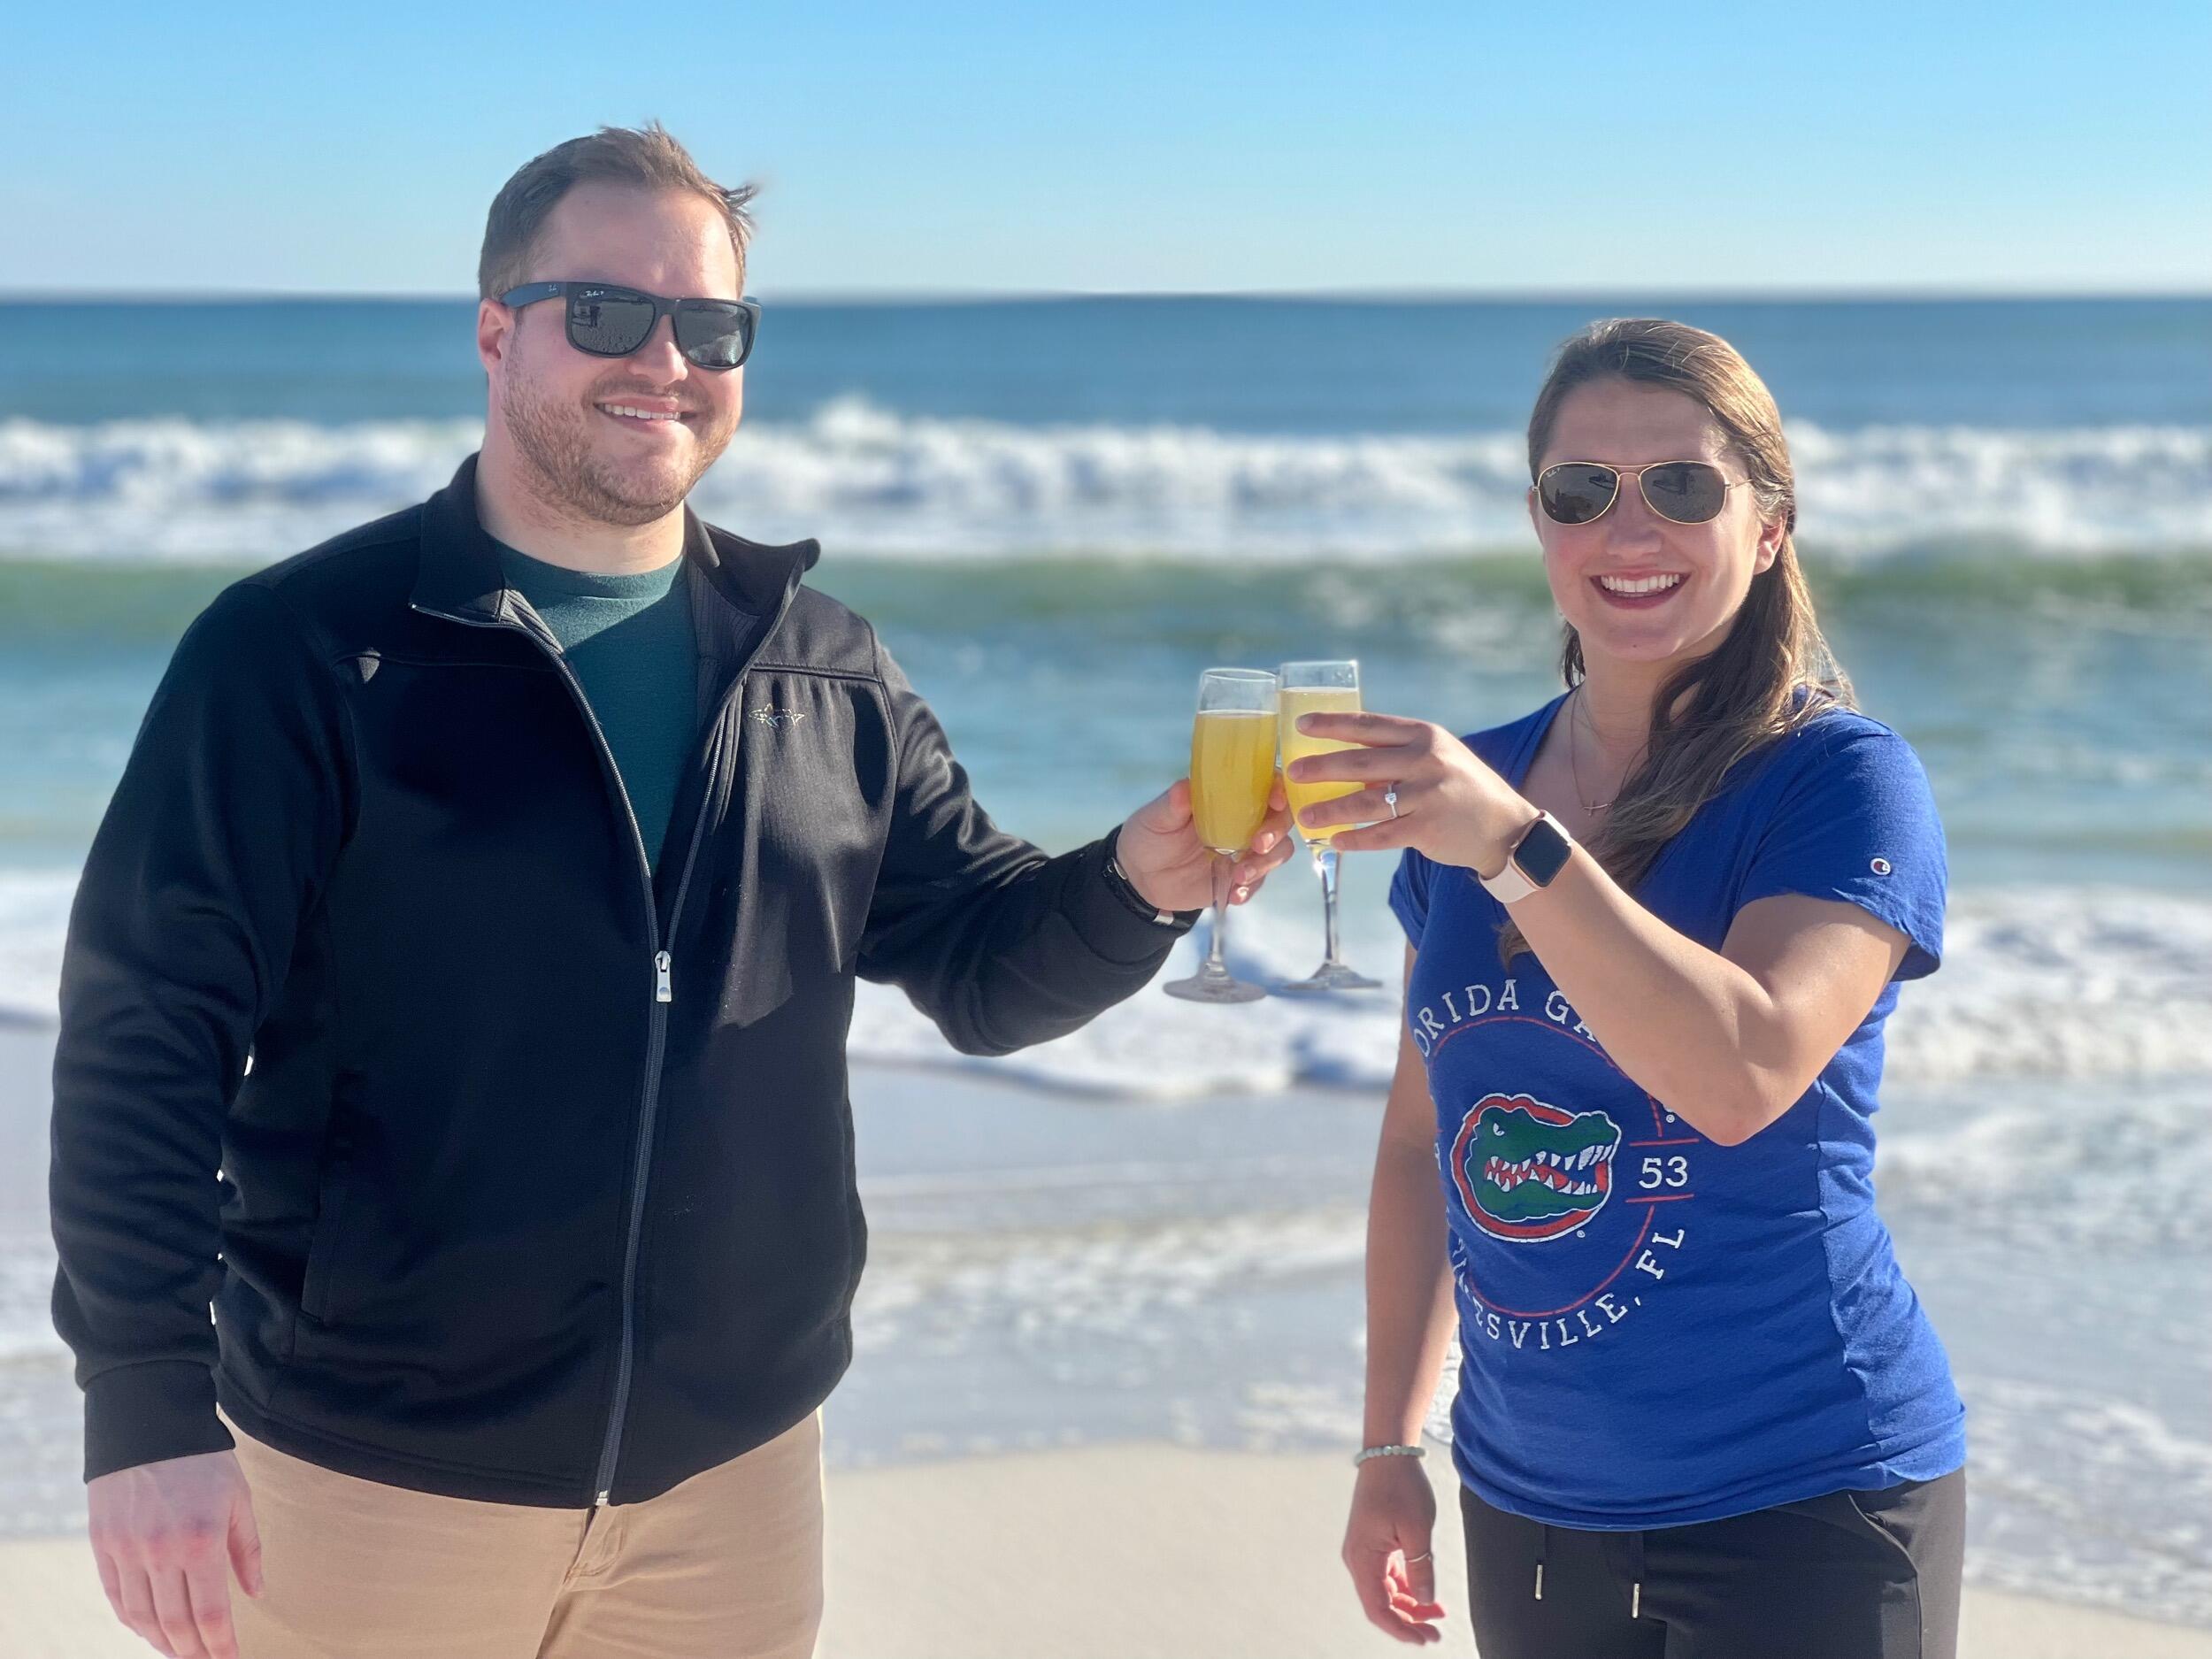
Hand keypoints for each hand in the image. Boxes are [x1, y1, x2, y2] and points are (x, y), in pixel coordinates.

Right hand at [89, 1451, 262, 1658]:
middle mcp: (160, 1553)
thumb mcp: (239, 1499)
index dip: (220, 1644)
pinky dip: (134, 1620)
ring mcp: (127, 1552)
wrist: (149, 1427)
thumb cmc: (204, 1462)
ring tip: (181, 1651)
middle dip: (194, 1650)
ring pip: (142, 1617)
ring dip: (163, 1642)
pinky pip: (117, 1598)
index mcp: (201, 1541)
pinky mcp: (103, 1546)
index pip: (211, 1613)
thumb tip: (255, 1593)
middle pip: (175, 1623)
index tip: (231, 1658)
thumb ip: (248, 1550)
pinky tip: (149, 1629)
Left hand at [1113, 775, 1296, 912]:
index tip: (1276, 801)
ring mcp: (1244, 850)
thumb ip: (1172, 805)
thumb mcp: (1155, 818)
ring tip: (1239, 876)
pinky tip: (1235, 894)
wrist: (1140, 878)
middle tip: (1258, 845)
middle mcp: (1243, 821)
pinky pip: (1258, 882)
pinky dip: (1251, 889)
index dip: (1279, 789)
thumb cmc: (1149, 836)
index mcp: (1227, 797)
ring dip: (1265, 864)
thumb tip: (1184, 788)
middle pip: (1280, 820)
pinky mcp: (1240, 877)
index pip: (1265, 785)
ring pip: (1276, 852)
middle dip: (1276, 832)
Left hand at [1286, 712, 1536, 874]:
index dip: (1332, 724)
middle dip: (1321, 767)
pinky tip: (1335, 841)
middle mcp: (1426, 761)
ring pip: (1366, 804)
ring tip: (1305, 816)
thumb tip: (1345, 761)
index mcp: (1424, 736)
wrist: (1505, 827)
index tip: (1301, 724)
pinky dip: (1356, 839)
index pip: (1369, 725)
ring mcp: (1428, 795)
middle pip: (1361, 763)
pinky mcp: (1428, 828)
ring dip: (1331, 810)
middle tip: (1292, 772)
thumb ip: (1398, 756)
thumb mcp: (1437, 759)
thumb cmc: (1462, 788)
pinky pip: (1382, 835)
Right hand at [1343, 1456, 1446, 1643]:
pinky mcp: (1373, 1543)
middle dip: (1409, 1620)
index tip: (1425, 1639)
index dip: (1401, 1629)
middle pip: (1381, 1603)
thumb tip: (1426, 1601)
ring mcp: (1365, 1551)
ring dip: (1410, 1604)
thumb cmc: (1401, 1487)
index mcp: (1363, 1558)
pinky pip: (1388, 1575)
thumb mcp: (1418, 1530)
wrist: (1389, 1452)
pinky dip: (1407, 1586)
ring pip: (1386, 1591)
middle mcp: (1358, 1558)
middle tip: (1436, 1632)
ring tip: (1438, 1613)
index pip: (1378, 1609)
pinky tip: (1426, 1592)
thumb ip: (1422, 1569)